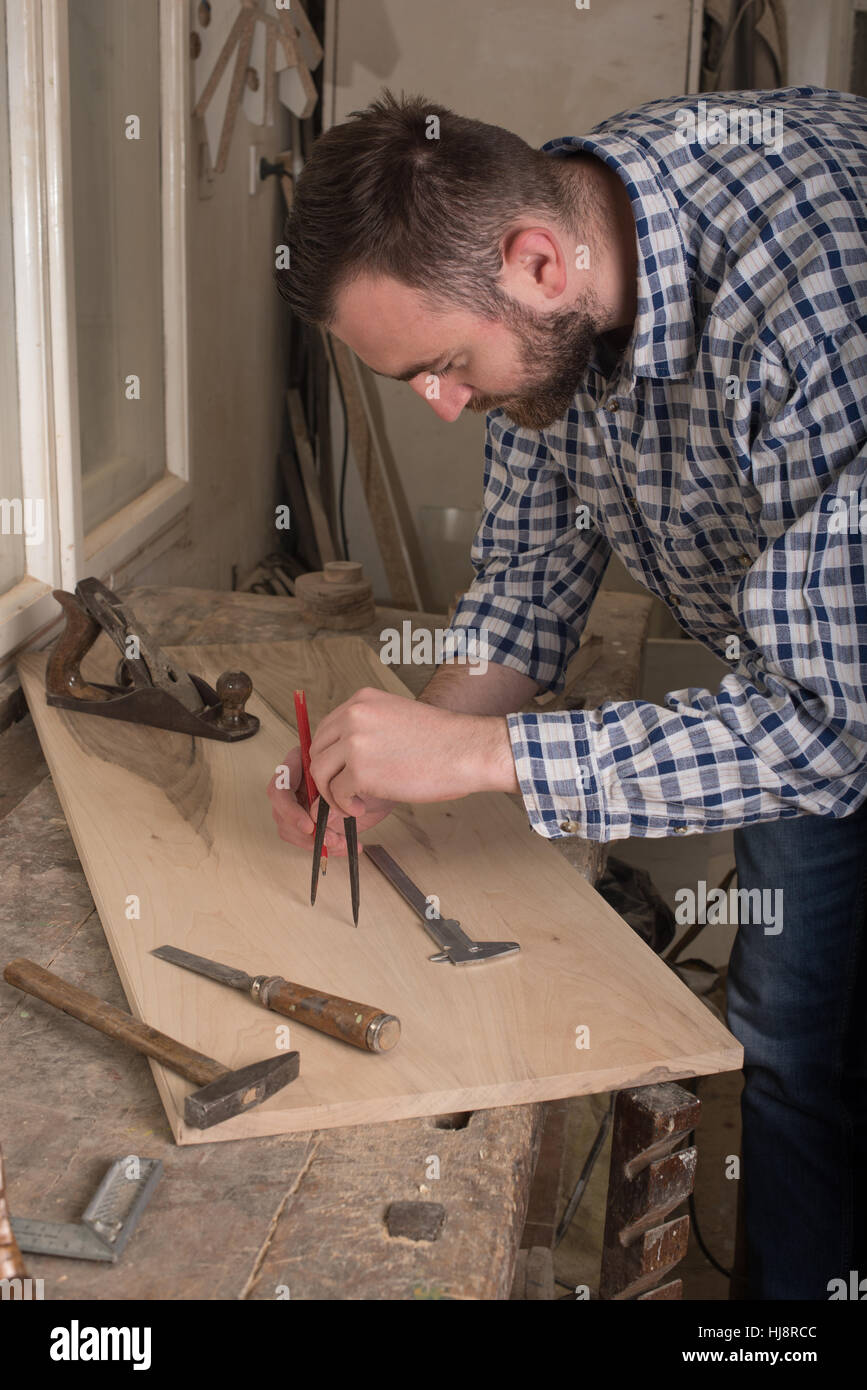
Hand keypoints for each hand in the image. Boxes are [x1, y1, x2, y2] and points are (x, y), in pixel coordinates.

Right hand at [267, 745, 394, 854]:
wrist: (387, 787)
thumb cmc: (374, 774)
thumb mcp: (359, 781)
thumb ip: (334, 795)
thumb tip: (314, 816)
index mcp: (303, 761)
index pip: (280, 784)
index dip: (289, 808)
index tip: (309, 825)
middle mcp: (298, 781)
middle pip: (280, 809)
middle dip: (301, 829)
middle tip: (327, 839)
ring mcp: (302, 801)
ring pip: (288, 827)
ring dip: (313, 841)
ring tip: (340, 842)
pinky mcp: (311, 820)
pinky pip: (305, 838)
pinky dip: (324, 847)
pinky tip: (344, 845)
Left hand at [308, 687, 517, 817]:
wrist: (467, 750)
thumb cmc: (442, 740)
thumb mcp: (398, 717)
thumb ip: (370, 728)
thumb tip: (348, 754)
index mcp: (363, 701)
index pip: (326, 728)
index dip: (328, 755)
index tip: (336, 772)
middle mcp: (354, 716)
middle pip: (318, 750)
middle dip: (325, 775)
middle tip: (341, 792)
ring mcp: (355, 743)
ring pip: (321, 772)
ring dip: (331, 793)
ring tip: (351, 803)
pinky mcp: (360, 771)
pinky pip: (337, 793)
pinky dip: (344, 805)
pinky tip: (360, 808)